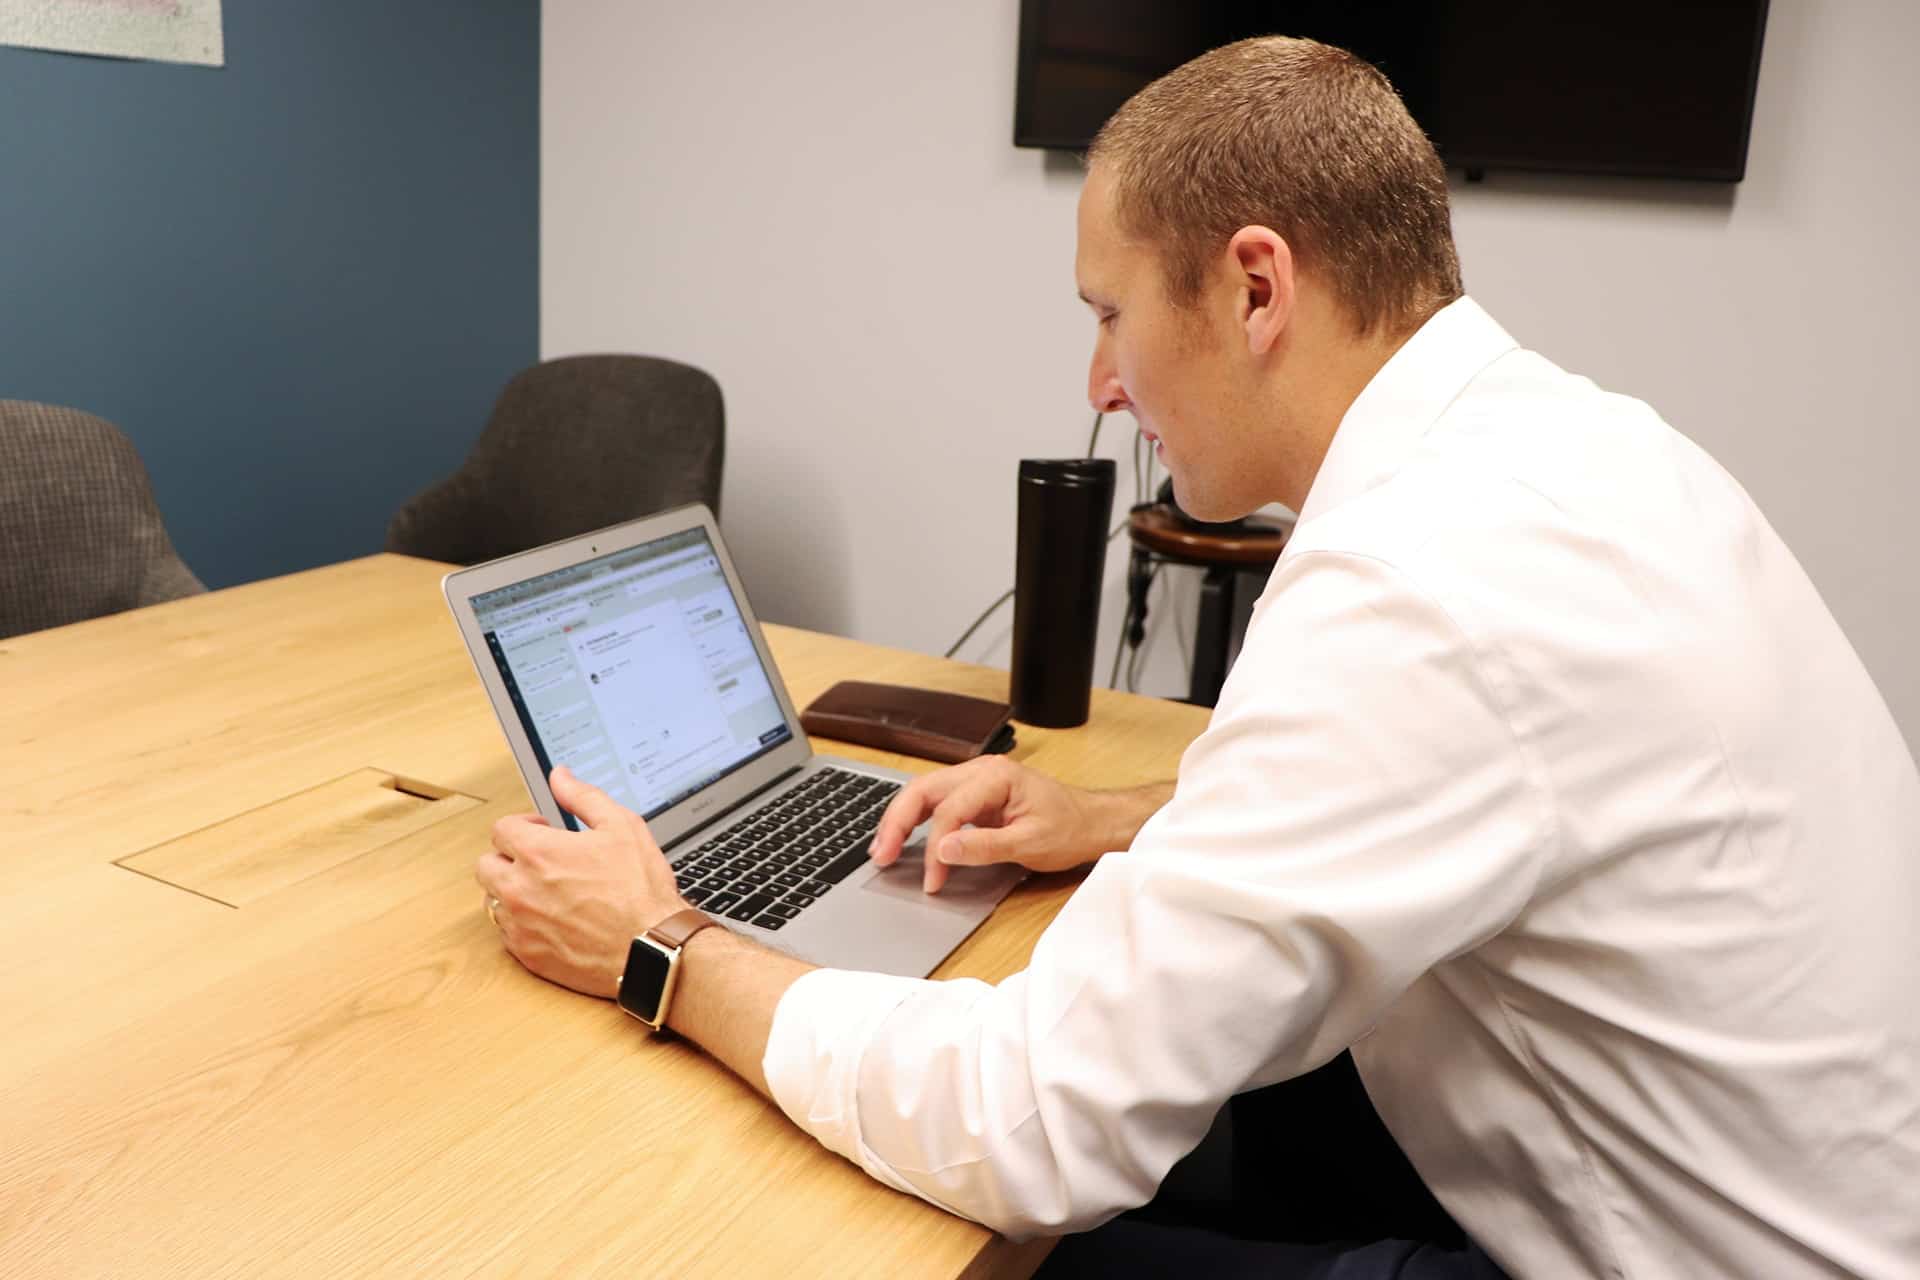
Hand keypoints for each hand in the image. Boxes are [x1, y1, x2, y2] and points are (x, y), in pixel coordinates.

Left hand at [475, 766, 688, 997]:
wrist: (651, 947)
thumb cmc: (640, 890)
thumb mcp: (622, 826)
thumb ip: (583, 797)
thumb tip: (560, 776)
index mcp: (538, 853)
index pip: (500, 829)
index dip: (523, 826)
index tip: (542, 833)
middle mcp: (520, 888)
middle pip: (486, 864)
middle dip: (508, 857)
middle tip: (538, 861)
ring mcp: (520, 924)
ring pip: (492, 900)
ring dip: (511, 891)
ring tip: (545, 891)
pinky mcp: (527, 954)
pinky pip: (507, 933)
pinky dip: (522, 924)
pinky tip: (552, 919)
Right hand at [868, 756, 1107, 893]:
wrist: (1090, 822)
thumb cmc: (1068, 828)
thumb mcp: (1030, 843)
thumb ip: (984, 846)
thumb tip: (943, 850)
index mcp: (995, 776)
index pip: (949, 810)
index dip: (935, 848)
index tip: (932, 881)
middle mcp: (980, 770)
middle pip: (923, 790)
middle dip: (896, 823)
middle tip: (880, 856)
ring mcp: (975, 779)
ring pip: (924, 793)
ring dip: (900, 820)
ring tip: (881, 849)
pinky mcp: (974, 793)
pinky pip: (936, 801)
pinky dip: (915, 819)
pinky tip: (901, 838)